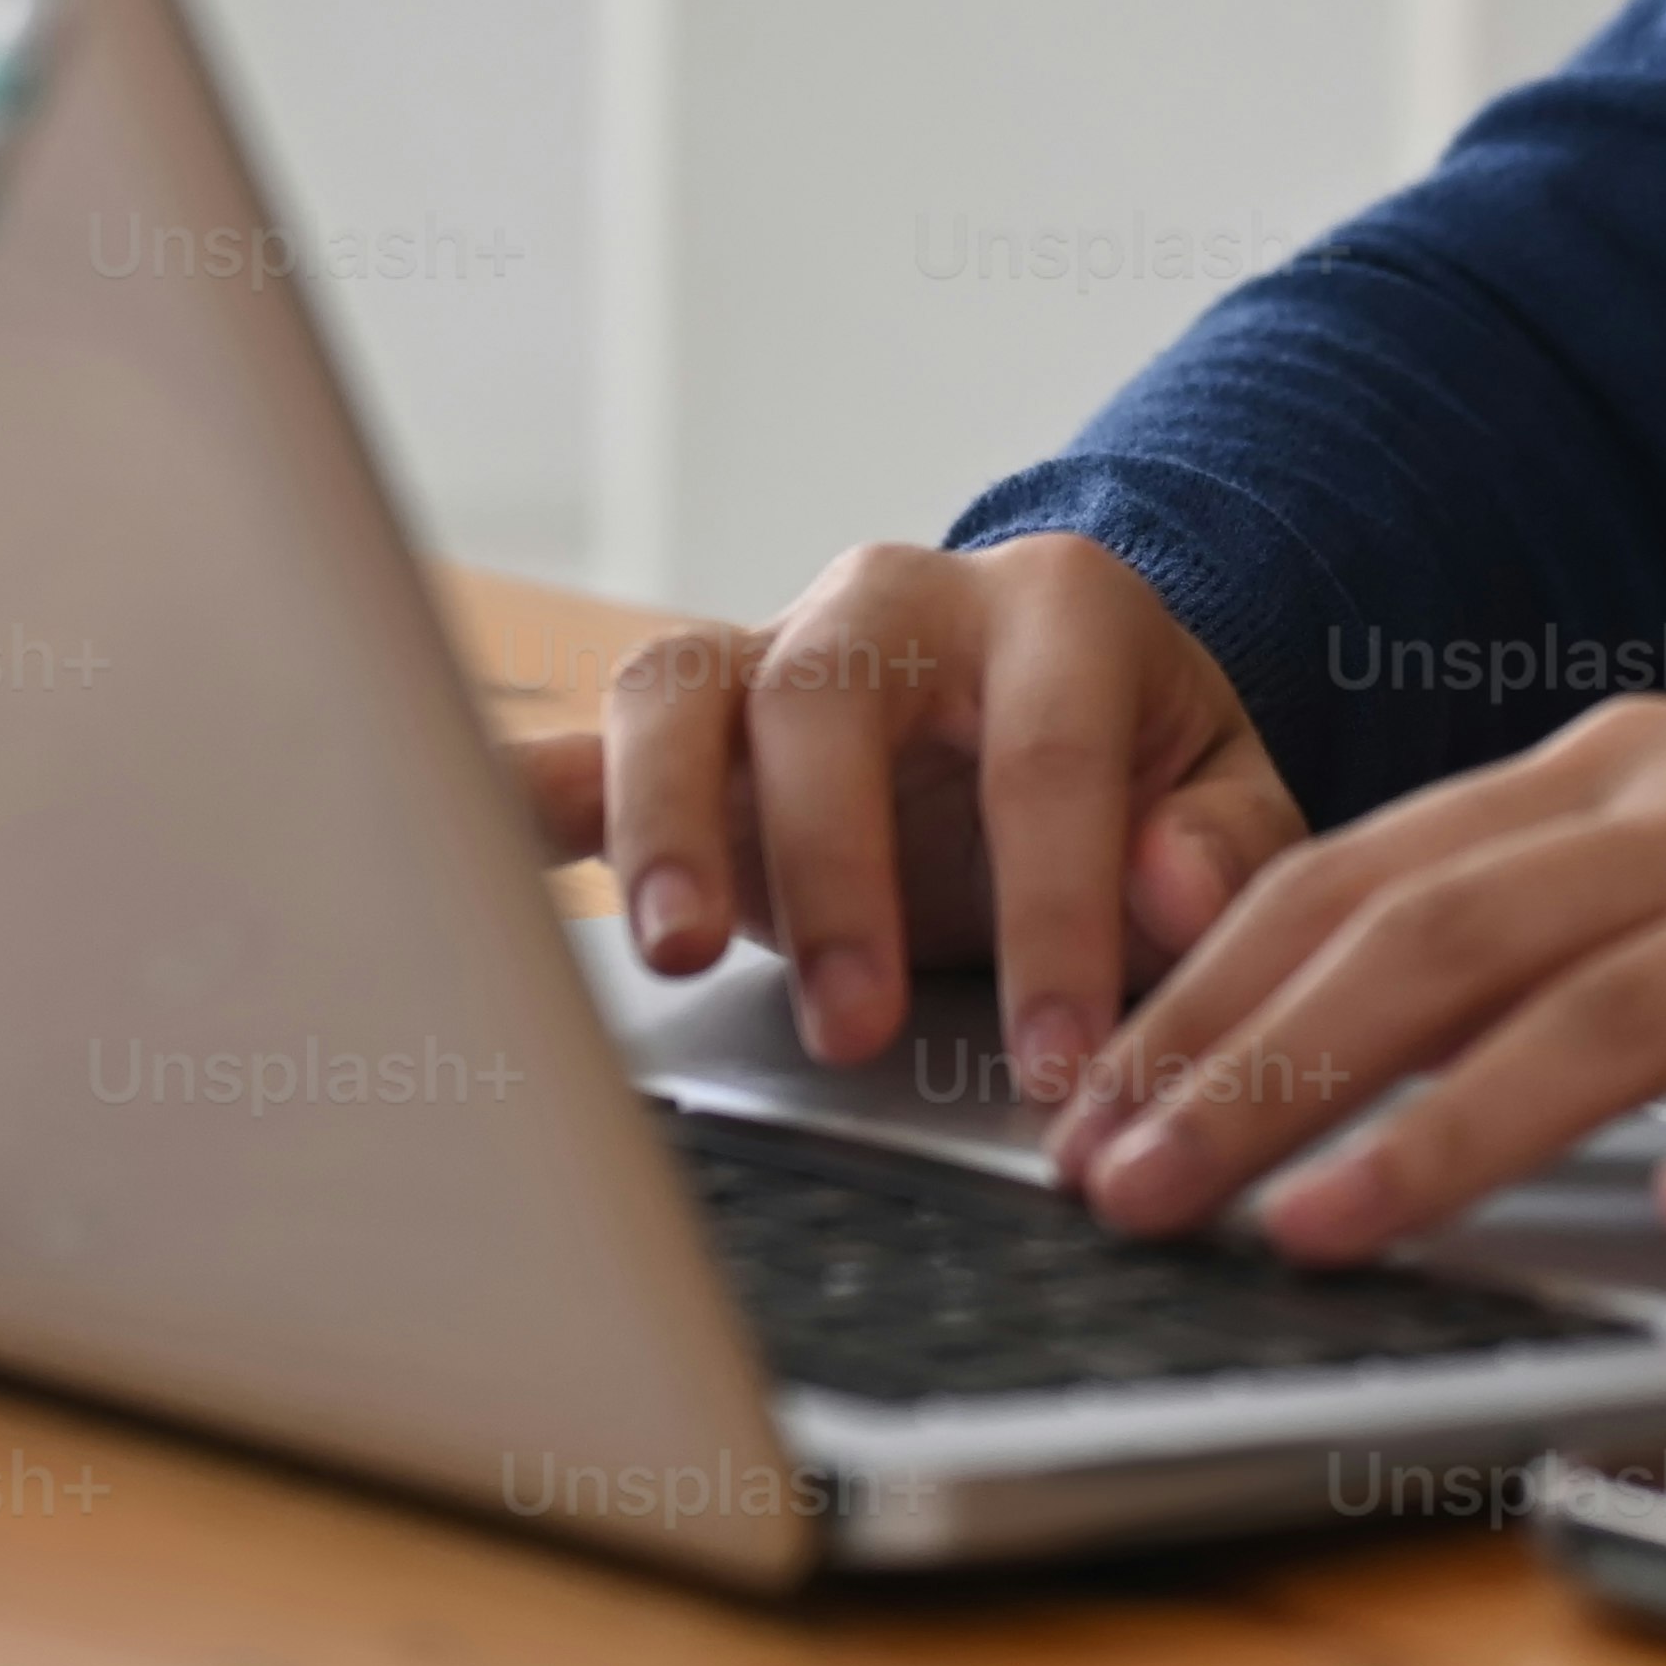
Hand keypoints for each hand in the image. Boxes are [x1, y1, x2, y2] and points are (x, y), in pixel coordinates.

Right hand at [510, 535, 1309, 1103]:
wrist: (1053, 718)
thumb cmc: (1145, 778)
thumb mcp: (1227, 801)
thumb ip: (1225, 849)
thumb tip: (1174, 889)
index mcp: (1057, 608)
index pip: (1051, 751)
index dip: (1056, 912)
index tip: (1058, 1065)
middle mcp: (893, 600)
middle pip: (835, 692)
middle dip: (840, 863)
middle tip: (860, 1029)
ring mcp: (764, 653)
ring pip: (677, 688)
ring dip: (666, 821)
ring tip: (668, 953)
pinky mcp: (677, 729)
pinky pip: (567, 745)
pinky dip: (500, 792)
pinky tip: (437, 847)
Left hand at [1055, 640, 1665, 1252]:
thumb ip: (1580, 886)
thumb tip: (1381, 988)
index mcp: (1636, 773)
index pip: (1369, 873)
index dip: (1216, 990)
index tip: (1091, 1101)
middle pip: (1434, 937)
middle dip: (1255, 1068)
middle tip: (1121, 1189)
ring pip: (1602, 1012)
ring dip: (1439, 1129)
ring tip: (1312, 1231)